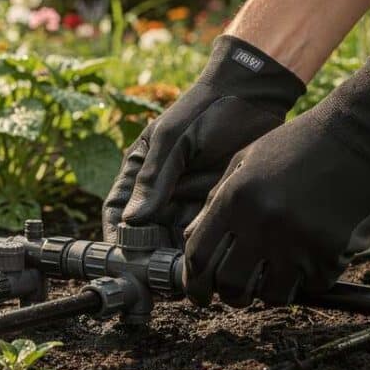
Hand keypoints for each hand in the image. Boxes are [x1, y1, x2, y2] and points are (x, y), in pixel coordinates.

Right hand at [103, 36, 304, 245]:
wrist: (253, 97)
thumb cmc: (205, 110)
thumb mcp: (174, 139)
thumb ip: (155, 178)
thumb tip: (131, 220)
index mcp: (140, 170)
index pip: (118, 209)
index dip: (116, 235)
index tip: (122, 257)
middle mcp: (161, 189)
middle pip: (146, 231)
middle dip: (149, 252)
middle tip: (156, 271)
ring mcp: (187, 198)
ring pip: (174, 236)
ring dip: (177, 252)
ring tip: (184, 266)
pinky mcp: (214, 204)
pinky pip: (204, 231)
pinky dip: (204, 243)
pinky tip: (208, 253)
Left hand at [183, 60, 369, 306]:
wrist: (362, 135)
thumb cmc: (300, 144)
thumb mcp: (246, 161)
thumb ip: (215, 201)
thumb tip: (191, 240)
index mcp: (235, 199)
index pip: (199, 257)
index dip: (195, 283)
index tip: (201, 295)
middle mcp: (262, 224)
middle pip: (231, 285)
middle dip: (230, 295)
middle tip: (237, 292)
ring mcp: (297, 242)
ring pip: (271, 295)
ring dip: (269, 292)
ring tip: (273, 277)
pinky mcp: (331, 253)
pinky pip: (311, 286)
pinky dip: (307, 281)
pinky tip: (310, 260)